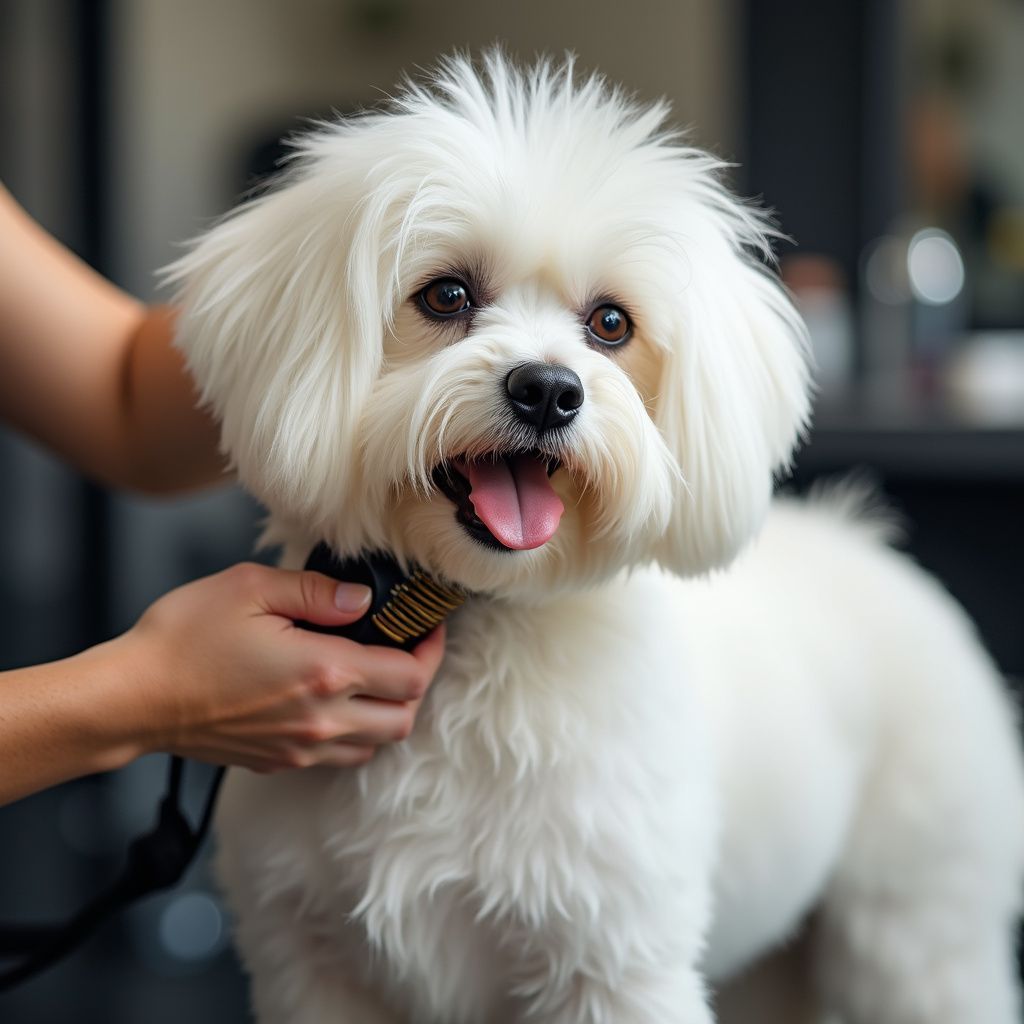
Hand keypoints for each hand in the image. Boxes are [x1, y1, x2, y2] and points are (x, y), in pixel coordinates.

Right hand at [119, 562, 445, 771]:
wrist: (132, 699)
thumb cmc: (184, 637)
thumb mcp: (251, 588)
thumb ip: (317, 591)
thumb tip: (363, 600)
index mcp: (323, 672)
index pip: (410, 675)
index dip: (431, 649)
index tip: (426, 626)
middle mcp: (321, 719)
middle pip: (405, 718)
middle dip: (418, 683)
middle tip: (408, 649)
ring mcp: (300, 747)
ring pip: (376, 744)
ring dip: (390, 712)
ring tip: (377, 674)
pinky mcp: (279, 761)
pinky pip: (340, 756)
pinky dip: (357, 733)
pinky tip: (339, 700)